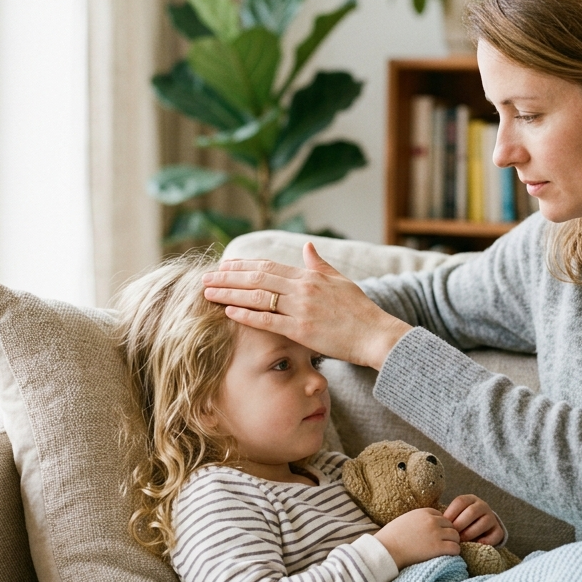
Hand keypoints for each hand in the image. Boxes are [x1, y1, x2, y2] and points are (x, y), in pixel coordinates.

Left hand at [202, 242, 411, 369]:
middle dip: (228, 277)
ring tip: (208, 293)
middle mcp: (302, 289)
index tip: (224, 265)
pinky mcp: (301, 330)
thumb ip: (320, 264)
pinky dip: (246, 316)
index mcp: (309, 276)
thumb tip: (307, 247)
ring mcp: (301, 309)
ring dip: (230, 294)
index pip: (268, 266)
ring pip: (257, 298)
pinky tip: (229, 312)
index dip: (243, 265)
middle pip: (257, 278)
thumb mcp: (340, 280)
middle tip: (206, 278)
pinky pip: (268, 321)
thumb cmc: (360, 310)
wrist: (376, 334)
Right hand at [374, 508, 460, 568]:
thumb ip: (417, 521)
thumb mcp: (404, 520)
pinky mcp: (438, 547)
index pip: (441, 516)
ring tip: (446, 551)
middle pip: (450, 525)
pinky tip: (448, 556)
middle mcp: (432, 521)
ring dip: (453, 543)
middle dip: (448, 534)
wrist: (385, 550)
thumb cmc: (390, 538)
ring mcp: (436, 534)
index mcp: (423, 512)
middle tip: (443, 544)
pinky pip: (455, 548)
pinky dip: (454, 552)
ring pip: (455, 536)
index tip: (435, 536)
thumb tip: (423, 528)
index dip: (440, 527)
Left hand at [442, 494, 504, 544]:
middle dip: (460, 524)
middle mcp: (482, 506)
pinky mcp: (498, 530)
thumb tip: (436, 524)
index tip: (444, 524)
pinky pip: (495, 535)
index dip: (451, 513)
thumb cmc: (461, 524)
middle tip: (452, 534)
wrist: (480, 531)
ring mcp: (492, 517)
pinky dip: (486, 541)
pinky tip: (476, 545)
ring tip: (461, 541)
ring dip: (471, 533)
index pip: (460, 501)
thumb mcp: (455, 516)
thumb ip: (448, 518)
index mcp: (470, 499)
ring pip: (484, 522)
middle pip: (472, 511)